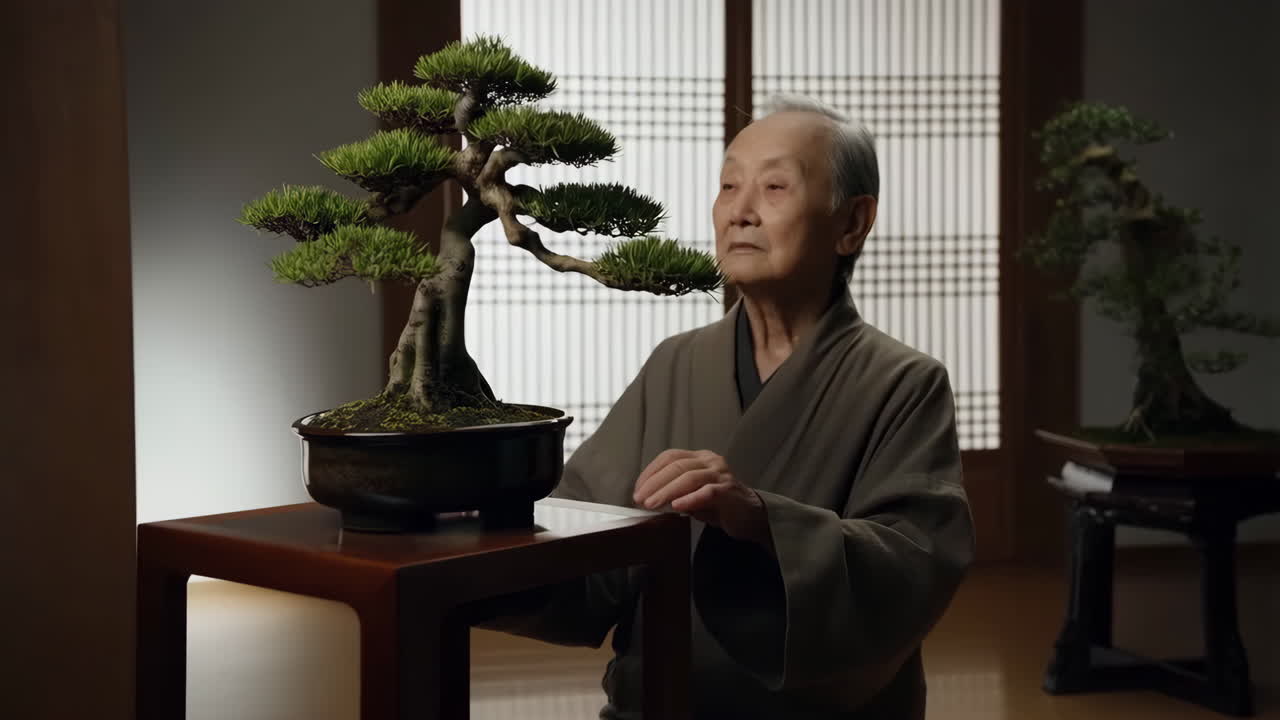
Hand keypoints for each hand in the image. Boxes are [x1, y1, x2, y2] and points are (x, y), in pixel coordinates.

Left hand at [633, 449, 772, 548]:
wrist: (750, 516)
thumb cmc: (719, 505)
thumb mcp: (692, 494)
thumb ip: (674, 492)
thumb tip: (648, 497)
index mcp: (699, 458)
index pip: (669, 457)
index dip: (650, 472)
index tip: (637, 489)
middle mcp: (710, 461)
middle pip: (677, 466)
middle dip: (654, 483)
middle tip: (640, 499)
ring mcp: (721, 474)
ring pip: (689, 477)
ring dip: (666, 491)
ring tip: (652, 504)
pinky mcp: (729, 491)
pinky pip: (707, 492)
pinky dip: (690, 499)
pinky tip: (677, 506)